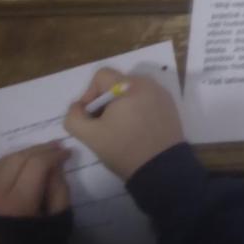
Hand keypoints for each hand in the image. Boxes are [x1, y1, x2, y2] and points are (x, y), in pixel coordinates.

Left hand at [0, 141, 71, 216]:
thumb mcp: (55, 220)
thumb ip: (59, 190)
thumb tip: (57, 166)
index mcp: (19, 203)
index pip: (37, 165)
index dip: (54, 155)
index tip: (68, 153)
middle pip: (19, 158)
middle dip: (41, 149)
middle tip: (57, 147)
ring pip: (3, 160)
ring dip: (24, 153)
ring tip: (40, 153)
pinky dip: (7, 161)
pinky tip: (19, 163)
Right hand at [64, 67, 184, 180]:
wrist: (161, 168)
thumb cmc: (124, 149)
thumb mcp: (89, 135)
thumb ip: (74, 117)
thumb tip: (77, 107)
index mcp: (130, 85)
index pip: (101, 76)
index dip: (89, 94)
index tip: (90, 116)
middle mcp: (148, 83)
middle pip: (117, 84)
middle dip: (104, 102)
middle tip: (102, 125)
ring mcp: (162, 94)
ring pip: (131, 93)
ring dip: (120, 107)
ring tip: (118, 129)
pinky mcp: (170, 107)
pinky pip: (146, 100)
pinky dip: (136, 111)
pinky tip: (135, 131)